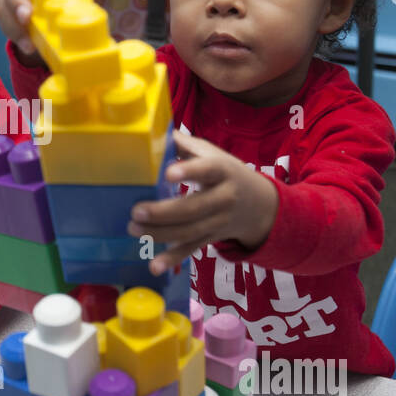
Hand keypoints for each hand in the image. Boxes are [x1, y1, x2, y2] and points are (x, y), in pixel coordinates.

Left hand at [127, 132, 278, 274]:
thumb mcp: (212, 153)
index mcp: (223, 171)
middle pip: (194, 208)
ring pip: (189, 231)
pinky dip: (172, 259)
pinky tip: (154, 266)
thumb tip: (153, 129)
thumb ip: (184, 144)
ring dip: (160, 234)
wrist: (261, 205)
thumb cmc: (226, 172)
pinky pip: (192, 249)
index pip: (208, 170)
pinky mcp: (211, 237)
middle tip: (136, 212)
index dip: (190, 171)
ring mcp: (218, 221)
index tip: (169, 174)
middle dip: (164, 212)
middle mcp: (224, 198)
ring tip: (133, 229)